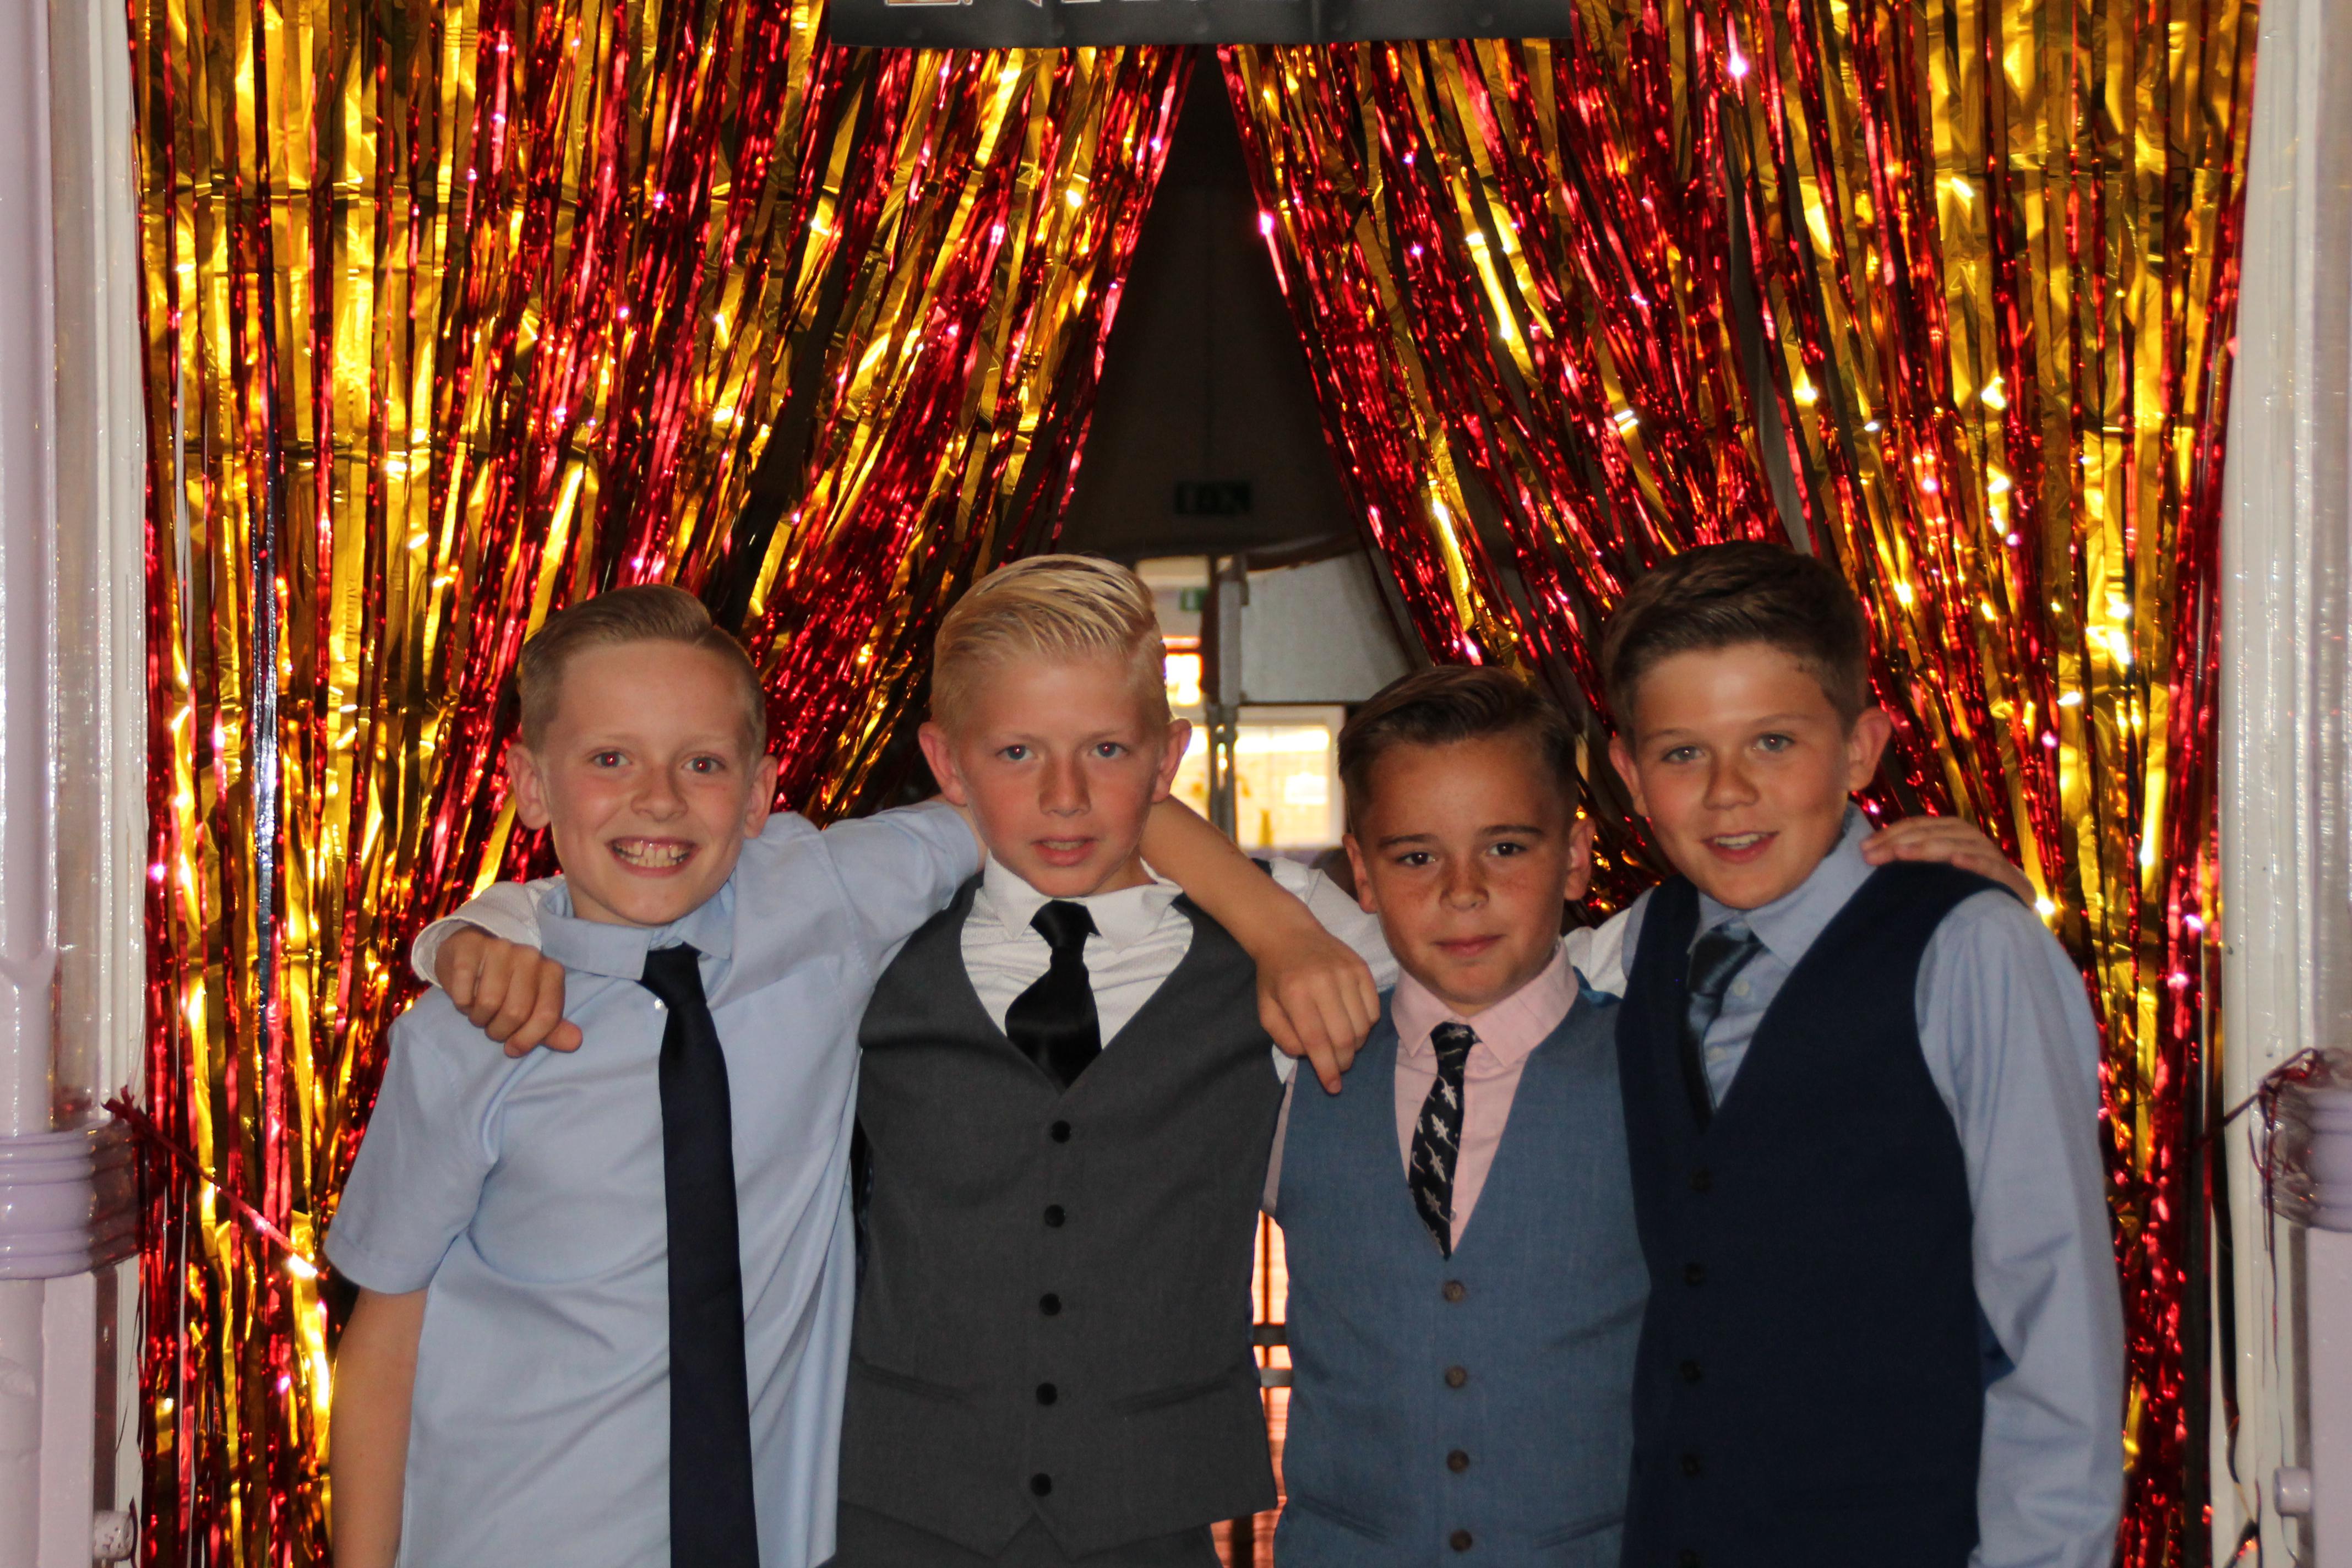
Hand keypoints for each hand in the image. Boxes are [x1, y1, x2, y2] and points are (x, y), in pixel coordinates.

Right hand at [436, 929, 582, 1054]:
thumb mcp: (531, 1008)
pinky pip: (464, 992)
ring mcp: (500, 949)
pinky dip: (462, 1004)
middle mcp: (530, 956)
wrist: (470, 953)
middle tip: (492, 1026)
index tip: (513, 1048)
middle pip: (516, 1013)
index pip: (547, 1015)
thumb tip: (575, 1043)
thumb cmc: (505, 986)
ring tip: (479, 1011)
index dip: (528, 1039)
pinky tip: (465, 997)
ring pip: (489, 1003)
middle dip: (499, 1031)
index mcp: (551, 971)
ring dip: (479, 1018)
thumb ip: (552, 1029)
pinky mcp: (469, 949)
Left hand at [1256, 924, 1380, 1095]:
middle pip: (1344, 1036)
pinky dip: (1367, 1025)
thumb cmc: (1275, 977)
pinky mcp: (1361, 967)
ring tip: (1344, 1045)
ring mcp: (1345, 973)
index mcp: (1295, 994)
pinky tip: (1353, 1025)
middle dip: (1344, 1060)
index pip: (1317, 1040)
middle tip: (1338, 1066)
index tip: (1332, 1087)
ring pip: (1362, 1025)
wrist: (1289, 934)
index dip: (1327, 1068)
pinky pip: (1373, 1009)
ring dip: (1355, 1045)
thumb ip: (1285, 1038)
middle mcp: (1323, 982)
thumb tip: (1312, 1057)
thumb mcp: (1266, 1010)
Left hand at [1861, 815, 2036, 903]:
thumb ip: (1913, 858)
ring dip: (1930, 847)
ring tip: (1902, 853)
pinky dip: (1975, 861)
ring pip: (1960, 844)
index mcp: (1954, 833)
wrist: (2012, 907)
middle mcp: (1972, 840)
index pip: (1920, 826)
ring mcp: (1991, 857)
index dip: (1891, 833)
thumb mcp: (1936, 870)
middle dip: (1900, 841)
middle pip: (1935, 833)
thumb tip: (1869, 852)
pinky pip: (1991, 866)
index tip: (1864, 848)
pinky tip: (1956, 861)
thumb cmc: (1966, 888)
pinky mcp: (2008, 878)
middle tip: (1871, 855)